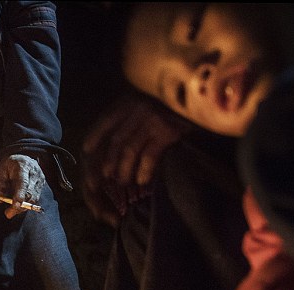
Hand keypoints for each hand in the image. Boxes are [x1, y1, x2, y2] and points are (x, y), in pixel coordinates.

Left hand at [0, 154, 45, 218]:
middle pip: (29, 193)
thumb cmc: (9, 165)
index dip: (19, 195)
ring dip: (22, 207)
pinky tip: (18, 206)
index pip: (23, 183)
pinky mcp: (42, 184)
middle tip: (8, 213)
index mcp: (23, 166)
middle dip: (19, 206)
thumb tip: (1, 200)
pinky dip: (26, 204)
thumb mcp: (1, 171)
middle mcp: (35, 173)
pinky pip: (35, 198)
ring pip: (34, 198)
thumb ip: (0, 185)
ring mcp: (40, 179)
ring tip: (11, 211)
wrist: (21, 158)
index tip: (15, 206)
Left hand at [81, 94, 189, 225]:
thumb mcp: (145, 111)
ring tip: (123, 182)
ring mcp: (152, 118)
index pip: (104, 122)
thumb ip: (127, 123)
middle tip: (103, 181)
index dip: (94, 139)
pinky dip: (143, 171)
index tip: (86, 152)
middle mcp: (138, 107)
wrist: (207, 104)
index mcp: (129, 102)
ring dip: (123, 170)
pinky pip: (148, 155)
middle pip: (114, 141)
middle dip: (106, 164)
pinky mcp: (167, 130)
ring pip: (129, 150)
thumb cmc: (172, 114)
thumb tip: (103, 147)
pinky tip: (141, 181)